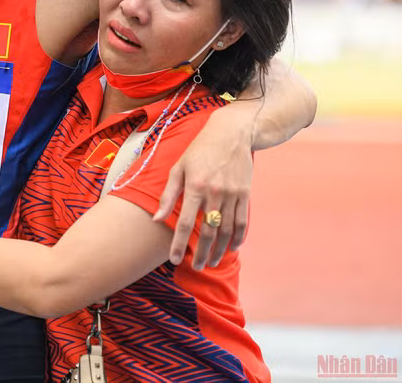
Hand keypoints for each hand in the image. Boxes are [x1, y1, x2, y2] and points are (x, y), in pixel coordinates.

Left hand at [153, 110, 252, 269]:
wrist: (231, 134)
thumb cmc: (199, 150)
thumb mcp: (178, 168)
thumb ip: (168, 194)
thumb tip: (156, 218)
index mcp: (195, 186)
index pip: (184, 223)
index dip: (179, 244)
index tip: (175, 260)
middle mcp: (215, 193)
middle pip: (207, 232)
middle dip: (201, 253)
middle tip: (197, 267)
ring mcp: (232, 195)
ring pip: (226, 230)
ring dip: (219, 250)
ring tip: (212, 262)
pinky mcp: (245, 194)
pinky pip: (242, 222)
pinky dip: (237, 238)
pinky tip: (231, 248)